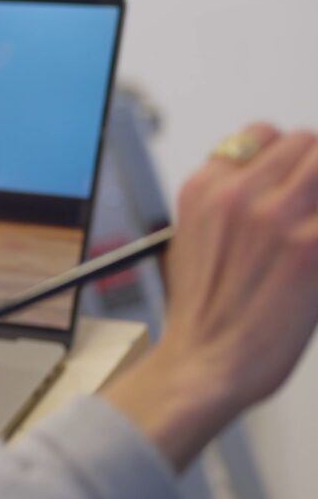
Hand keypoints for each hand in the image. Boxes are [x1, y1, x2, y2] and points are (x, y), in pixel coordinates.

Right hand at [103, 123, 317, 471]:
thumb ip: (229, 205)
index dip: (284, 154)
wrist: (206, 364)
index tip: (294, 174)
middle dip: (316, 168)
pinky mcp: (314, 247)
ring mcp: (279, 217)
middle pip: (304, 142)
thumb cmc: (204, 315)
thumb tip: (273, 191)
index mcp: (205, 190)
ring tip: (316, 228)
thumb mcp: (193, 242)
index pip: (260, 134)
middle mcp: (239, 194)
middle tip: (314, 202)